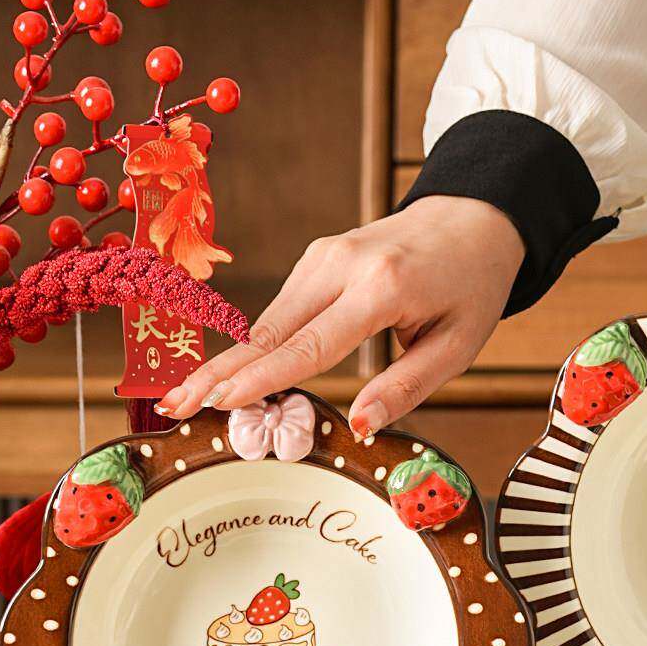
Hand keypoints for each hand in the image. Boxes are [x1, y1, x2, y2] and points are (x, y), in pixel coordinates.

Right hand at [158, 197, 523, 435]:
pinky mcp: (318, 256)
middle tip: (172, 405)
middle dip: (218, 372)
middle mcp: (342, 264)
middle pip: (268, 330)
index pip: (309, 344)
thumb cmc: (471, 286)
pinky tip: (230, 375)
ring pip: (268, 320)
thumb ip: (406, 387)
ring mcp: (324, 254)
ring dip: (229, 361)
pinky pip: (282, 309)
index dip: (259, 379)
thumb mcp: (457, 345)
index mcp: (381, 287)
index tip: (217, 402)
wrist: (474, 218)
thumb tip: (359, 427)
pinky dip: (255, 343)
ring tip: (187, 397)